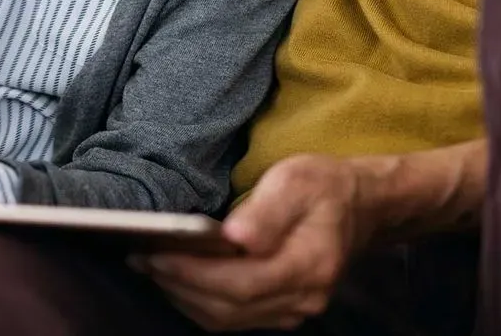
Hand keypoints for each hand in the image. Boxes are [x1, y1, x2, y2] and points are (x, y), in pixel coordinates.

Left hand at [141, 155, 370, 331]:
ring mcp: (293, 310)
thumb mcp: (297, 180)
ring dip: (184, 297)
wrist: (359, 206)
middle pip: (228, 307)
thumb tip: (234, 237)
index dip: (193, 273)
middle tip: (141, 259)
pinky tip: (179, 279)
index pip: (239, 283)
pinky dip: (200, 302)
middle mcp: (302, 297)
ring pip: (227, 319)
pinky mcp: (282, 310)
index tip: (156, 254)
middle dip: (178, 285)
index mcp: (308, 264)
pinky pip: (234, 318)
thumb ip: (267, 211)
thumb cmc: (323, 186)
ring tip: (151, 268)